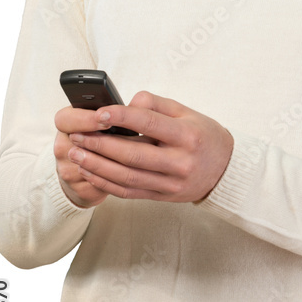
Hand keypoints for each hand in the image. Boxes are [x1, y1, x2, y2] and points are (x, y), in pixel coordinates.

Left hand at [60, 91, 234, 202]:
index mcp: (187, 136)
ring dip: (97, 165)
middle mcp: (180, 162)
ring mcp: (170, 183)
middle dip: (100, 145)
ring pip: (126, 176)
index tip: (99, 113)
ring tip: (76, 153)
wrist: (225, 170)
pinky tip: (90, 172)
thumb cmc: (203, 135)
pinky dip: (106, 183)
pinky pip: (129, 192)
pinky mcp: (162, 197)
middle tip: (77, 134)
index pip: (149, 124)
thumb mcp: (187, 112)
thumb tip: (126, 103)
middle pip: (133, 154)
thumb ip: (156, 104)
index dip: (122, 117)